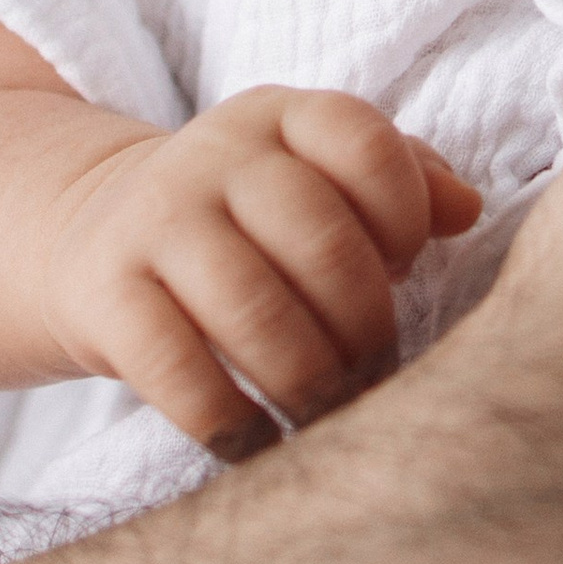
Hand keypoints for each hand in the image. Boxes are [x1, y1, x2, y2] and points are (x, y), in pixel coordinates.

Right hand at [38, 87, 479, 455]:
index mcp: (281, 116)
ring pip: (253, 310)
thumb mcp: (317, 177)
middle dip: (365, 325)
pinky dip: (233, 423)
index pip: (364, 142)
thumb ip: (402, 182)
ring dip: (309, 382)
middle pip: (318, 238)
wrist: (94, 236)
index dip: (405, 215)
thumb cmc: (247, 220)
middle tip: (378, 376)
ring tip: (332, 417)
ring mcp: (153, 221)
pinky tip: (263, 447)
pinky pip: (178, 371)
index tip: (407, 269)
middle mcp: (214, 155)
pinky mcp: (103, 295)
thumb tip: (468, 209)